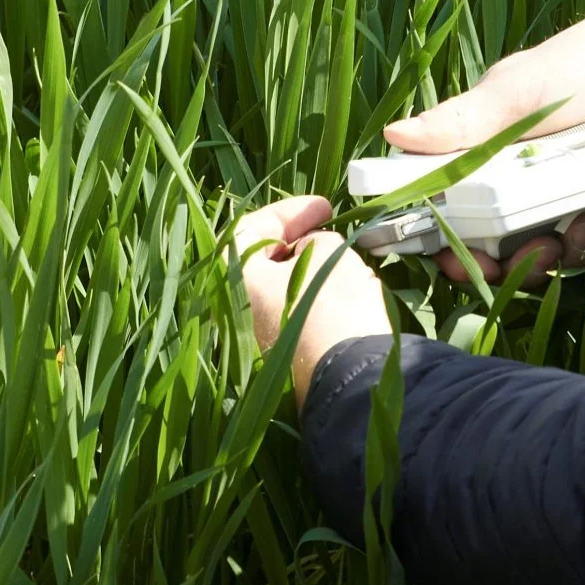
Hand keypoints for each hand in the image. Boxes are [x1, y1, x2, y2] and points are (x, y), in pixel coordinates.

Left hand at [234, 196, 390, 397]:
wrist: (349, 378)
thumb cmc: (332, 304)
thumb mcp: (328, 252)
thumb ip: (315, 240)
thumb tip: (312, 249)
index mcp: (235, 278)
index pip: (251, 229)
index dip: (290, 211)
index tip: (325, 207)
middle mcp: (236, 309)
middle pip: (263, 261)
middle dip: (299, 240)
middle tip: (329, 228)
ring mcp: (257, 338)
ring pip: (281, 289)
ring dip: (310, 268)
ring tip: (344, 257)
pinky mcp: (282, 358)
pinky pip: (294, 313)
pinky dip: (315, 295)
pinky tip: (346, 290)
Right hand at [383, 0, 584, 284]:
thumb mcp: (519, 92)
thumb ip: (462, 121)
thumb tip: (394, 134)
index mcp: (492, 146)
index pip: (455, 203)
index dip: (450, 238)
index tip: (455, 259)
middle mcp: (526, 172)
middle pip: (500, 239)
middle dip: (507, 259)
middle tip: (525, 258)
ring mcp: (570, 189)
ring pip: (550, 247)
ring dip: (557, 253)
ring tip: (577, 231)